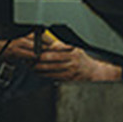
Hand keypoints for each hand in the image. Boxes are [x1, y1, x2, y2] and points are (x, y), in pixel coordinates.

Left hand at [3, 32, 121, 81]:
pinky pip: (53, 77)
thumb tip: (48, 43)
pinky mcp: (68, 79)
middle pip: (50, 59)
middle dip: (38, 59)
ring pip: (50, 69)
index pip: (53, 49)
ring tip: (30, 66)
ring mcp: (69, 70)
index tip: (34, 50)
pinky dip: (44, 75)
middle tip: (29, 59)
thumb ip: (61, 46)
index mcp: (71, 51)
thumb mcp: (74, 49)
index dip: (42, 50)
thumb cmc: (82, 60)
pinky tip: (38, 73)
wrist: (93, 72)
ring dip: (38, 68)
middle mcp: (71, 60)